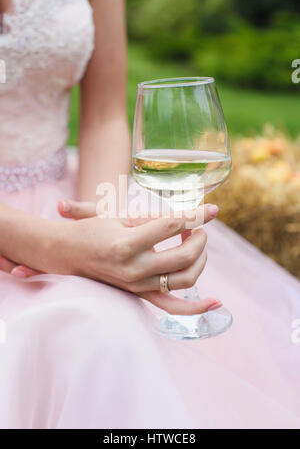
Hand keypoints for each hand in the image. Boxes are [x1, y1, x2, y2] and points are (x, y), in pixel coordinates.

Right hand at [46, 201, 221, 314]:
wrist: (70, 253)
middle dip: (199, 238)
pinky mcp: (141, 294)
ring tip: (195, 244)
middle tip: (197, 228)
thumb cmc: (95, 229)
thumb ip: (157, 216)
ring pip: (185, 279)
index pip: (172, 226)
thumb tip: (193, 215)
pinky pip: (173, 307)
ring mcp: (138, 285)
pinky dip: (196, 308)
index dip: (196, 216)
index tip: (212, 210)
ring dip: (200, 260)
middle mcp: (134, 268)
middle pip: (184, 255)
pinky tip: (216, 303)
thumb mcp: (122, 216)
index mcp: (127, 243)